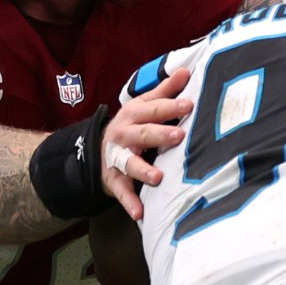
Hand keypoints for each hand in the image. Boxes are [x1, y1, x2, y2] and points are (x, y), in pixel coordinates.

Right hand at [101, 62, 192, 219]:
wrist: (95, 151)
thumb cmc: (132, 126)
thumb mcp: (144, 105)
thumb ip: (165, 90)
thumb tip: (186, 70)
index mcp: (134, 115)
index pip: (153, 109)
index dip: (171, 106)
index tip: (189, 105)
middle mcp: (124, 135)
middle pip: (143, 134)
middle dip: (160, 134)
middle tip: (179, 135)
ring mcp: (118, 158)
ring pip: (130, 163)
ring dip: (143, 170)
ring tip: (158, 177)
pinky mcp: (114, 180)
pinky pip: (122, 192)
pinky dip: (130, 203)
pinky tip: (140, 214)